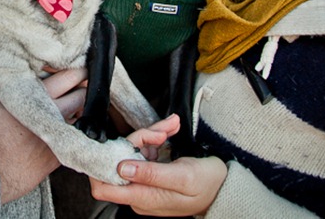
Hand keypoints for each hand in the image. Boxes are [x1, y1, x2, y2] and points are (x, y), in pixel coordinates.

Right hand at [0, 69, 87, 203]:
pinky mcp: (59, 154)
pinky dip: (72, 130)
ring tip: (73, 105)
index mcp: (38, 95)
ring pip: (82, 117)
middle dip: (84, 87)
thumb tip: (5, 60)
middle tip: (82, 83)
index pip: (70, 75)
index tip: (74, 67)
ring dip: (80, 110)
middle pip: (83, 94)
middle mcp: (54, 114)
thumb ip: (0, 76)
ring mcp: (59, 135)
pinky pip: (74, 139)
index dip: (75, 69)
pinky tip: (63, 127)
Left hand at [89, 115, 227, 216]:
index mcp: (143, 197)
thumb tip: (122, 168)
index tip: (114, 145)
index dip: (101, 167)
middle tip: (159, 132)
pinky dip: (156, 138)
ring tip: (170, 127)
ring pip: (133, 152)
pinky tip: (169, 131)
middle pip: (119, 162)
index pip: (103, 187)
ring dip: (150, 135)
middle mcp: (139, 192)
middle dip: (137, 139)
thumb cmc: (208, 185)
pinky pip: (144, 151)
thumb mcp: (184, 177)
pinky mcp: (150, 172)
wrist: (224, 187)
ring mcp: (144, 182)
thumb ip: (153, 174)